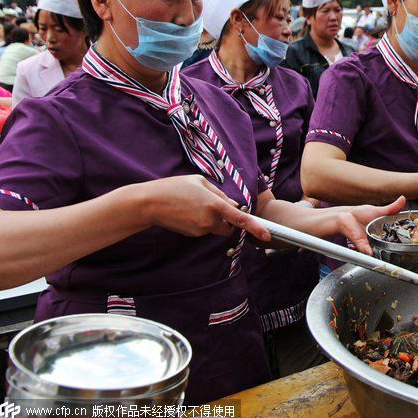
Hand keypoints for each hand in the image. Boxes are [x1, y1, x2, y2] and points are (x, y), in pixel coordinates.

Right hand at [137, 175, 267, 239]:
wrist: (150, 204)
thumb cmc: (175, 187)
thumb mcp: (200, 182)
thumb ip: (220, 194)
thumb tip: (232, 204)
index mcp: (215, 205)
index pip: (241, 219)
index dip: (256, 227)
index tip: (268, 235)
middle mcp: (210, 221)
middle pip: (229, 226)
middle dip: (228, 220)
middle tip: (214, 205)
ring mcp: (201, 230)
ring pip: (216, 227)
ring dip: (213, 219)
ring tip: (194, 205)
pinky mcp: (192, 235)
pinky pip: (205, 229)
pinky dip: (202, 222)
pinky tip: (188, 212)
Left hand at [337, 196, 405, 254]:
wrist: (345, 216)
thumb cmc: (360, 214)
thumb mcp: (379, 211)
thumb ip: (392, 208)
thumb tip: (403, 199)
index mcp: (385, 231)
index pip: (397, 237)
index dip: (405, 239)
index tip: (414, 241)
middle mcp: (380, 239)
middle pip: (390, 247)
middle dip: (397, 250)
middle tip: (406, 251)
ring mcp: (371, 243)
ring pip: (380, 251)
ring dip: (385, 254)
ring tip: (393, 257)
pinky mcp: (362, 245)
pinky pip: (367, 250)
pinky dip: (370, 252)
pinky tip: (374, 253)